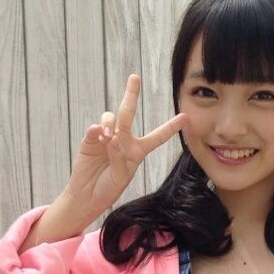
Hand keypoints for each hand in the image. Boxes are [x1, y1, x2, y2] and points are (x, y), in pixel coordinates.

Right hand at [65, 73, 189, 219]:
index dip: (170, 127)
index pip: (157, 137)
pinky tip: (98, 136)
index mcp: (137, 151)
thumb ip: (120, 158)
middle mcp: (123, 140)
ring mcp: (106, 137)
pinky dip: (96, 130)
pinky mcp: (90, 140)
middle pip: (128, 114)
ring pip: (111, 119)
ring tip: (108, 137)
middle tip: (134, 78)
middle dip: (131, 95)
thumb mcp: (121, 178)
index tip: (185, 117)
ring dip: (110, 124)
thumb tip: (113, 137)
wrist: (87, 196)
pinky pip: (94, 129)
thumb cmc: (108, 188)